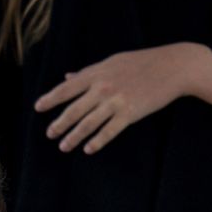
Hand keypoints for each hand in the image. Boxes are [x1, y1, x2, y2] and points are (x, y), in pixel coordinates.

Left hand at [34, 44, 196, 153]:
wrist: (173, 66)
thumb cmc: (141, 62)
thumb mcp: (112, 62)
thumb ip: (88, 72)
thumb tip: (67, 76)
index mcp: (96, 73)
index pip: (66, 88)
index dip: (50, 99)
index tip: (38, 108)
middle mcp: (102, 87)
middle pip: (73, 109)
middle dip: (59, 124)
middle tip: (49, 134)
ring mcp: (116, 101)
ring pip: (88, 123)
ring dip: (73, 136)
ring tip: (64, 147)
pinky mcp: (130, 112)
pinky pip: (109, 131)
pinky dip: (97, 141)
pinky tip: (88, 149)